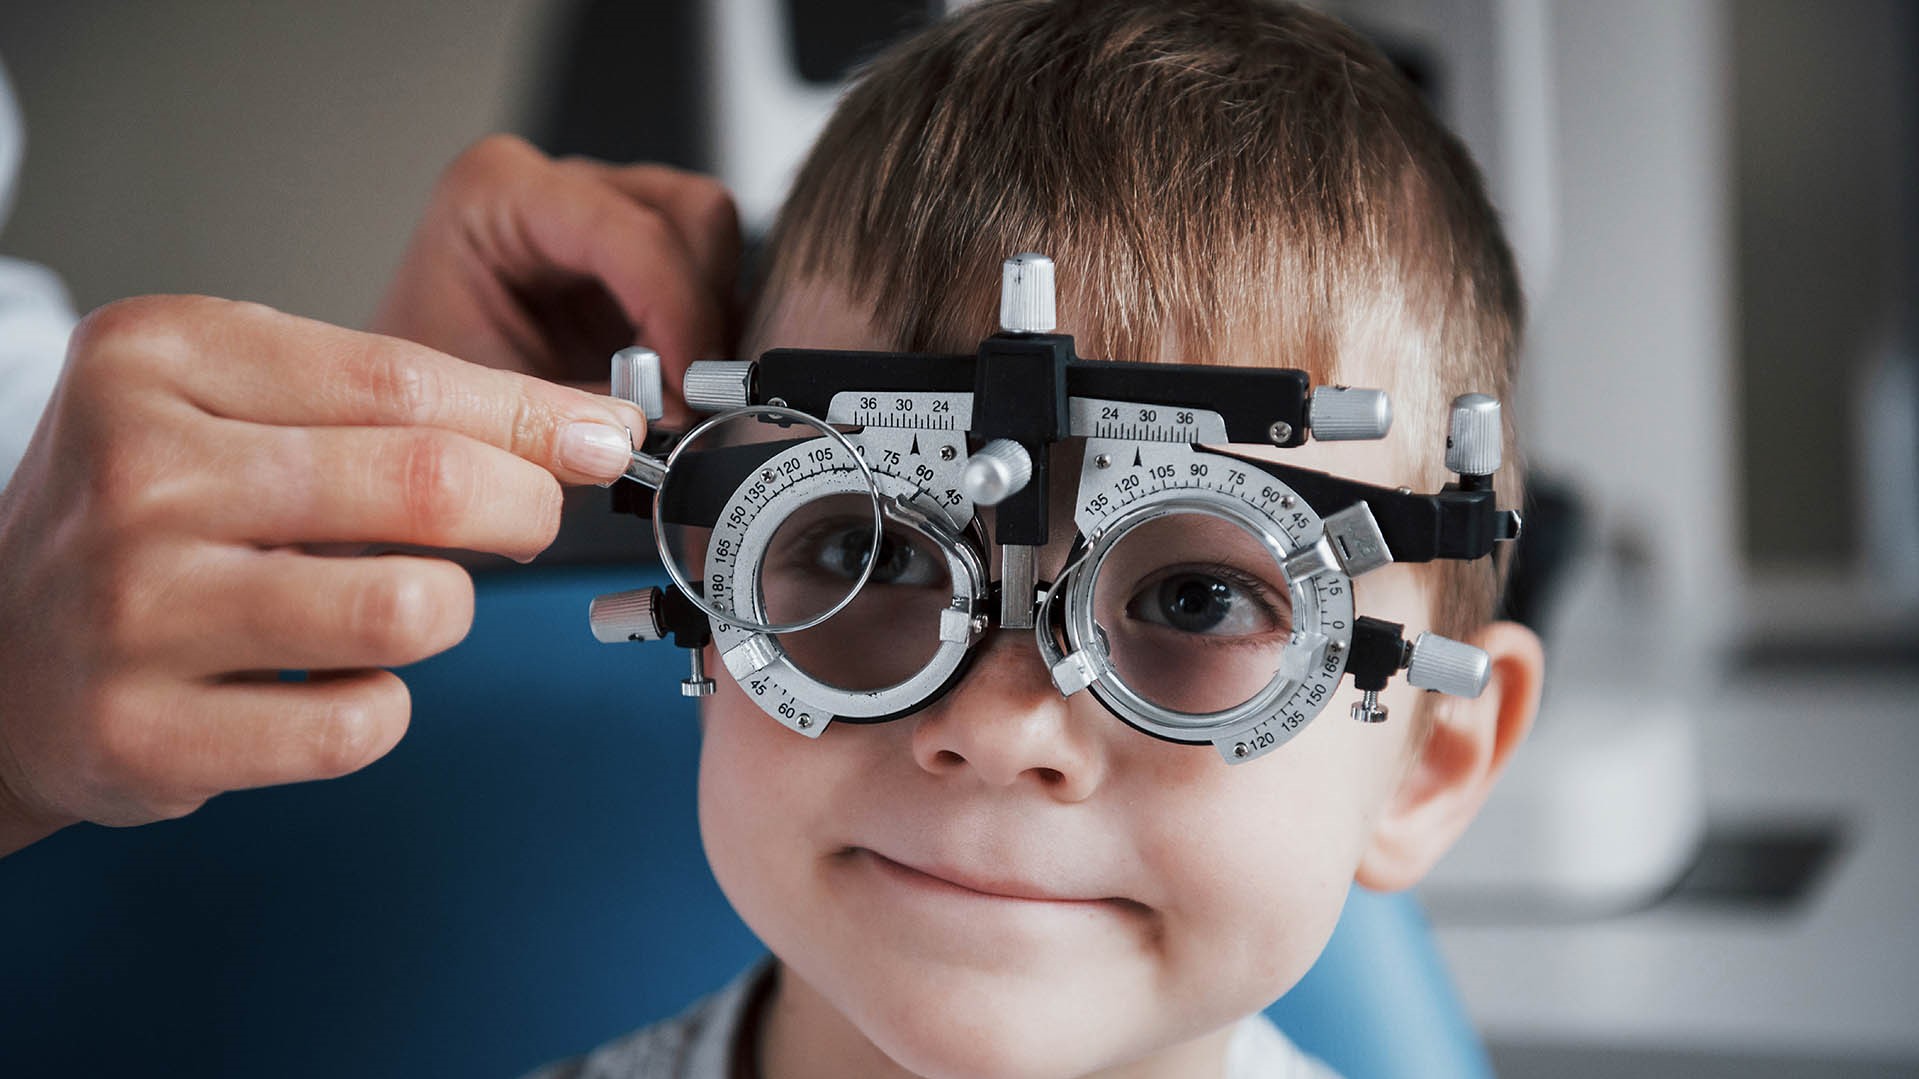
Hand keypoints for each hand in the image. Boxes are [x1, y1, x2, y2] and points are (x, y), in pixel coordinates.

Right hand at [0, 295, 647, 855]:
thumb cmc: (144, 514)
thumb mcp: (233, 404)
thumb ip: (392, 402)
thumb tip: (581, 427)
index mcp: (161, 359)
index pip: (403, 379)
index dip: (532, 418)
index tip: (600, 440)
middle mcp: (138, 473)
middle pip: (425, 483)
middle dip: (523, 507)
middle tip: (528, 520)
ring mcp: (135, 607)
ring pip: (409, 608)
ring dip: (448, 610)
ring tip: (409, 600)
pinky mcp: (145, 731)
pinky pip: (359, 725)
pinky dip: (383, 706)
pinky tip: (340, 680)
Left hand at [370, 134, 741, 400]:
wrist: (402, 410)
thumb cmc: (419, 398)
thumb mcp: (488, 406)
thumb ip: (580, 406)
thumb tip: (675, 412)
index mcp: (499, 193)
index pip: (631, 233)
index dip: (679, 312)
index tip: (694, 387)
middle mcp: (556, 186)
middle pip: (691, 214)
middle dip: (703, 310)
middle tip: (691, 394)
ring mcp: (600, 211)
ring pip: (711, 237)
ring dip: (710, 321)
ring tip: (678, 392)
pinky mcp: (631, 252)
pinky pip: (705, 273)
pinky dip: (706, 329)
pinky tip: (677, 379)